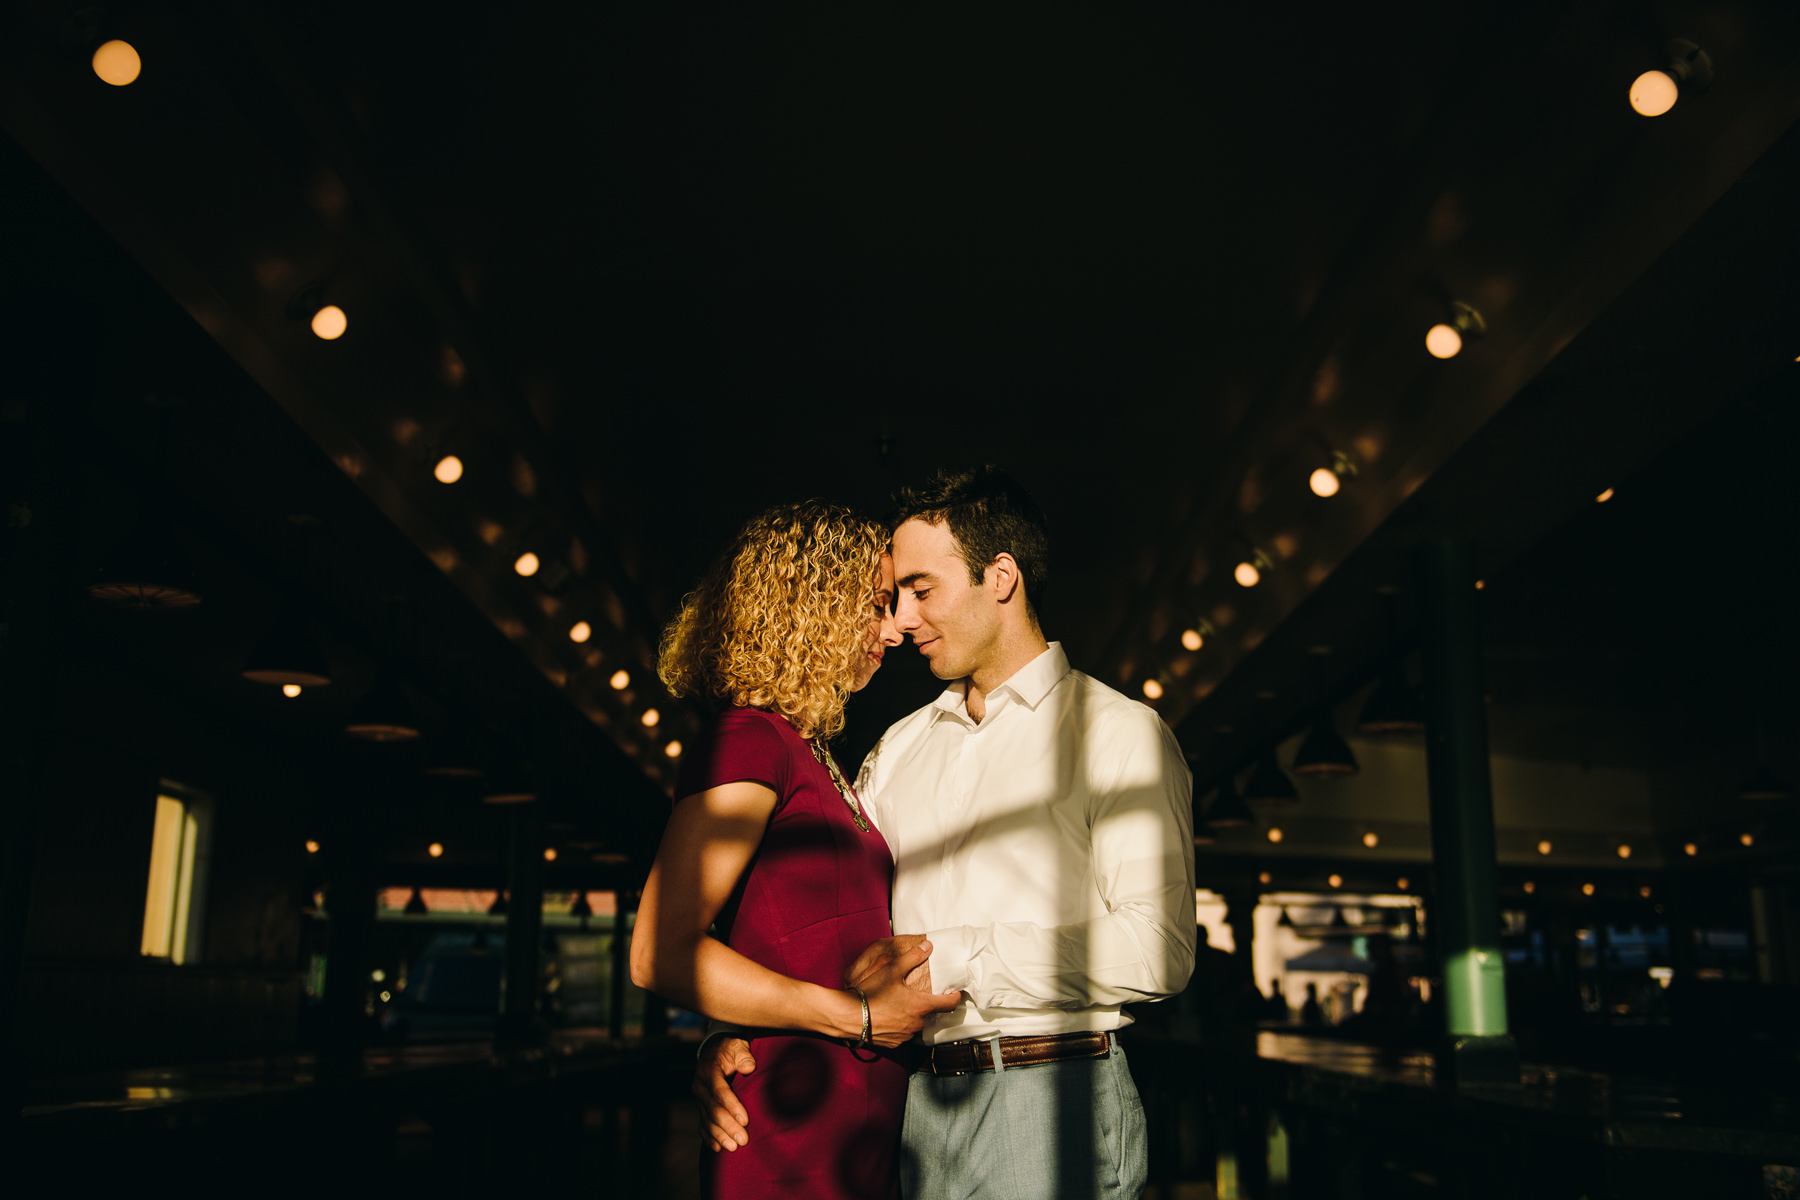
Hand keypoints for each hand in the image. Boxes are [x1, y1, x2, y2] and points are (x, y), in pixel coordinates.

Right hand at [693, 1035, 755, 1151]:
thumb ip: (743, 1055)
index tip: (745, 1121)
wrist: (716, 1050)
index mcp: (708, 1070)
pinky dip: (709, 1137)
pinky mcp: (701, 1107)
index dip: (732, 1106)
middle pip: (713, 1109)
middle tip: (743, 1140)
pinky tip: (717, 1148)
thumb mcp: (738, 1046)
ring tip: (733, 1148)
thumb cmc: (732, 1049)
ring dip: (719, 1135)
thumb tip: (749, 1067)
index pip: (719, 1091)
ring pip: (707, 1120)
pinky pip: (702, 1124)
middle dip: (728, 1126)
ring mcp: (699, 1098)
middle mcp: (700, 1086)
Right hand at [848, 936, 961, 1046]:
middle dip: (925, 1004)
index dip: (954, 997)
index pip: (948, 1004)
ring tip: (898, 1005)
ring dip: (911, 1016)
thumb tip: (929, 946)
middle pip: (929, 1013)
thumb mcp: (892, 970)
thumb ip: (913, 957)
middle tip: (915, 994)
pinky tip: (888, 1017)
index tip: (955, 992)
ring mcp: (905, 1036)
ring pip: (915, 1024)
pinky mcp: (894, 1044)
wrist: (849, 1016)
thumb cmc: (871, 992)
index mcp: (921, 1006)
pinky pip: (902, 1034)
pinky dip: (899, 1026)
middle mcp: (917, 1023)